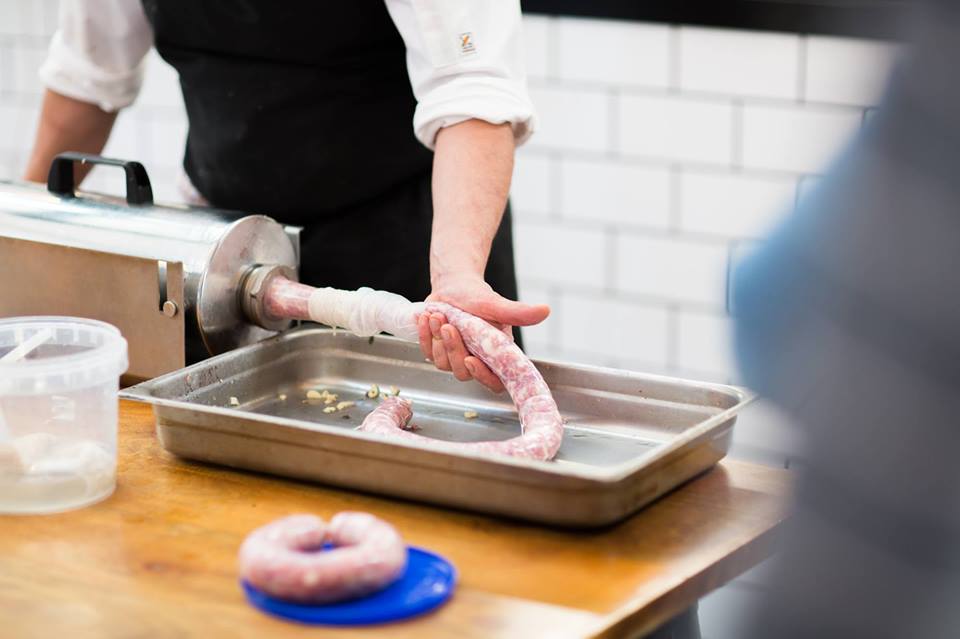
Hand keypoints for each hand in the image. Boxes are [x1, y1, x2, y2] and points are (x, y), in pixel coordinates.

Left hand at [417, 275, 549, 392]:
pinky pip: (428, 353)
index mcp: (496, 354)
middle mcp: (478, 360)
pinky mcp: (438, 352)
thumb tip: (546, 310)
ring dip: (437, 339)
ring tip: (437, 315)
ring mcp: (456, 358)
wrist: (454, 287)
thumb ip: (518, 312)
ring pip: (443, 364)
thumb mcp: (496, 304)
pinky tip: (426, 319)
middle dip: (453, 349)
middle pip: (463, 372)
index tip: (470, 359)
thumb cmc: (477, 296)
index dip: (483, 377)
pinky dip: (425, 336)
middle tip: (448, 326)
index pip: (495, 381)